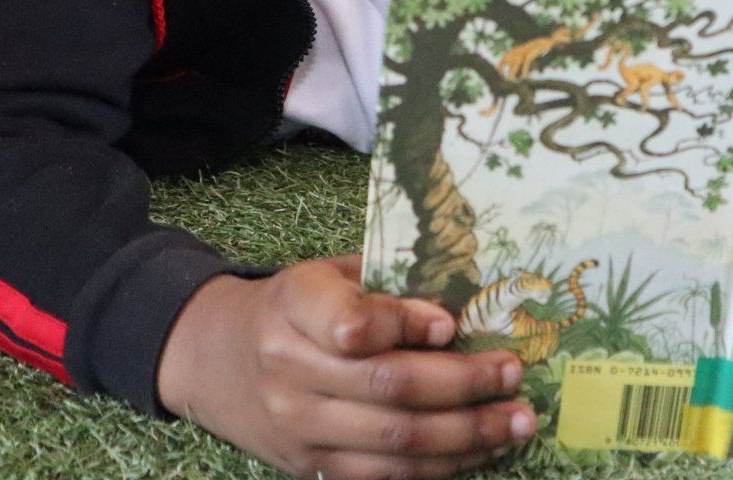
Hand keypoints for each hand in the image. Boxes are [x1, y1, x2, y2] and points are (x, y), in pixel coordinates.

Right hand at [158, 254, 534, 479]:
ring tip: (517, 419)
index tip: (450, 323)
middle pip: (389, 388)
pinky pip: (386, 476)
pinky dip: (441, 466)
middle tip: (513, 372)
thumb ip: (384, 286)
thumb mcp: (325, 273)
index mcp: (293, 305)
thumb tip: (466, 304)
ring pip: (396, 441)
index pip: (353, 325)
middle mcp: (290, 370)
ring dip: (467, 435)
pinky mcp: (311, 466)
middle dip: (463, 385)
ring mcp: (299, 427)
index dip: (406, 325)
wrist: (214, 358)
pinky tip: (481, 448)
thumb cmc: (292, 306)